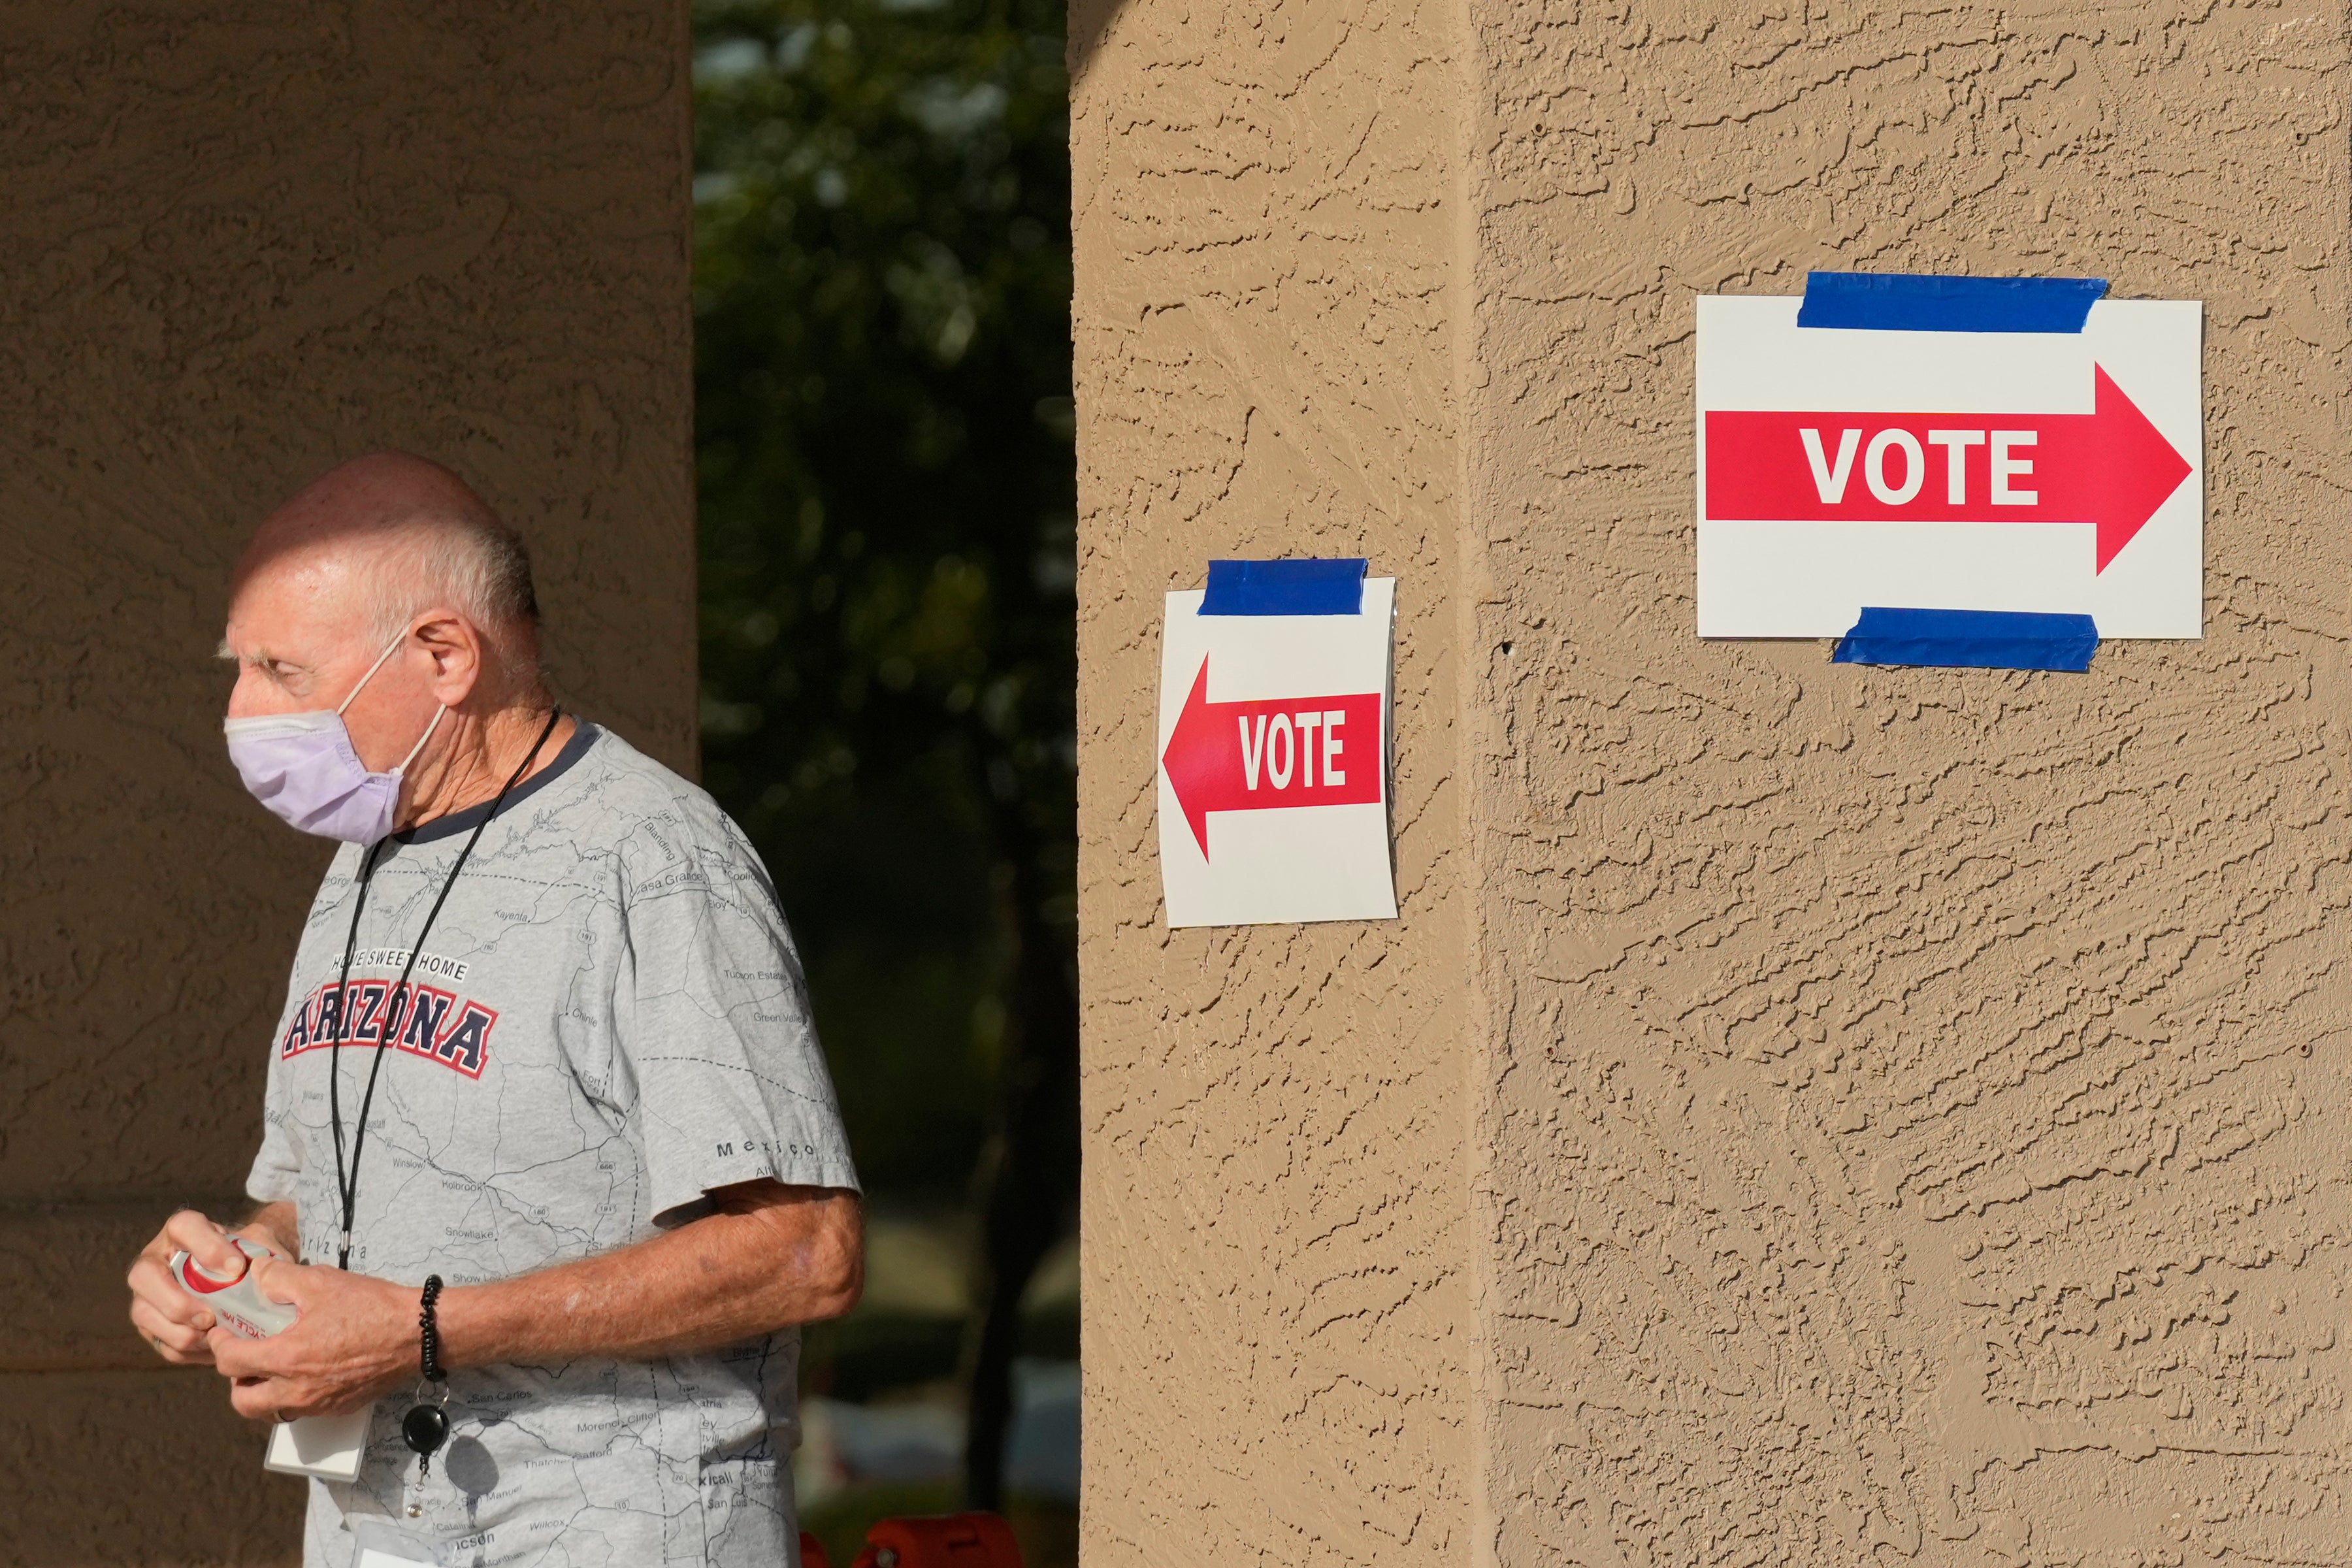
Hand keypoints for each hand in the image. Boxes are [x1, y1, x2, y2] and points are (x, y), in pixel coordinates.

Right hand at [126, 1209, 285, 1365]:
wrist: (244, 1282)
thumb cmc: (249, 1260)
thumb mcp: (260, 1247)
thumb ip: (263, 1253)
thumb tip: (261, 1270)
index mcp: (182, 1231)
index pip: (184, 1226)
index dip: (208, 1248)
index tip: (237, 1268)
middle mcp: (156, 1260)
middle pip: (145, 1275)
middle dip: (177, 1302)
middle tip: (209, 1318)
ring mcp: (147, 1295)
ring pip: (144, 1315)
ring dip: (181, 1333)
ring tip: (214, 1336)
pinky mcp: (152, 1326)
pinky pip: (160, 1343)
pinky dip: (187, 1350)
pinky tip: (211, 1347)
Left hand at [208, 1260, 416, 1420]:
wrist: (419, 1333)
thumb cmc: (372, 1307)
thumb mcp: (322, 1281)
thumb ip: (280, 1277)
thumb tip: (257, 1274)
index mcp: (287, 1358)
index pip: (230, 1362)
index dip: (218, 1345)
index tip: (222, 1332)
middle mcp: (298, 1390)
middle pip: (243, 1402)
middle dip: (236, 1381)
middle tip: (245, 1356)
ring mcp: (319, 1404)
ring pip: (271, 1411)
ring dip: (263, 1392)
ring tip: (273, 1367)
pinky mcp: (339, 1408)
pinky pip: (302, 1410)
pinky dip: (293, 1395)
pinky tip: (308, 1370)